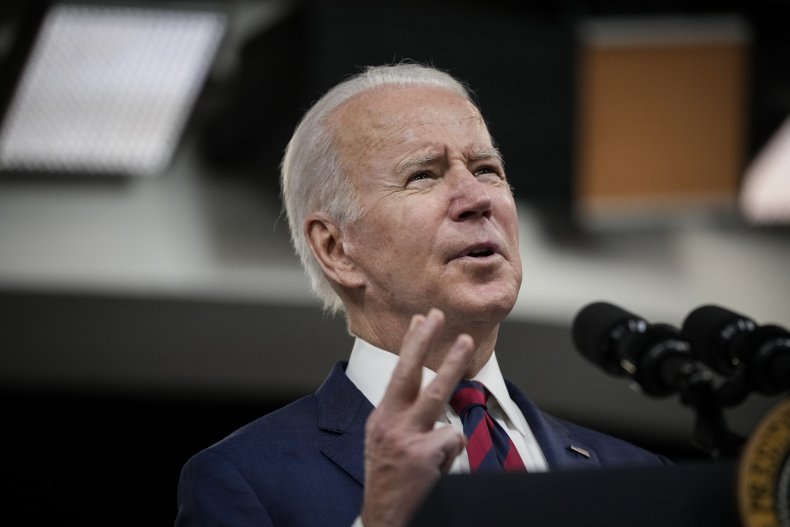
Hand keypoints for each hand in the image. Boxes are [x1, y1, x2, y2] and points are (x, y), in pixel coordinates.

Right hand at [360, 308, 473, 526]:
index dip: (410, 346)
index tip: (420, 320)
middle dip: (424, 340)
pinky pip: (453, 439)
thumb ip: (402, 415)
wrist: (384, 516)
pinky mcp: (422, 454)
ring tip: (466, 342)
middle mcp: (389, 423)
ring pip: (437, 393)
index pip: (397, 374)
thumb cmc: (389, 478)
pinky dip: (451, 451)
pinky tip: (439, 465)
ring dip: (454, 364)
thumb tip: (425, 387)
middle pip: (410, 373)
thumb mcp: (386, 442)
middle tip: (437, 315)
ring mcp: (406, 437)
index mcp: (381, 418)